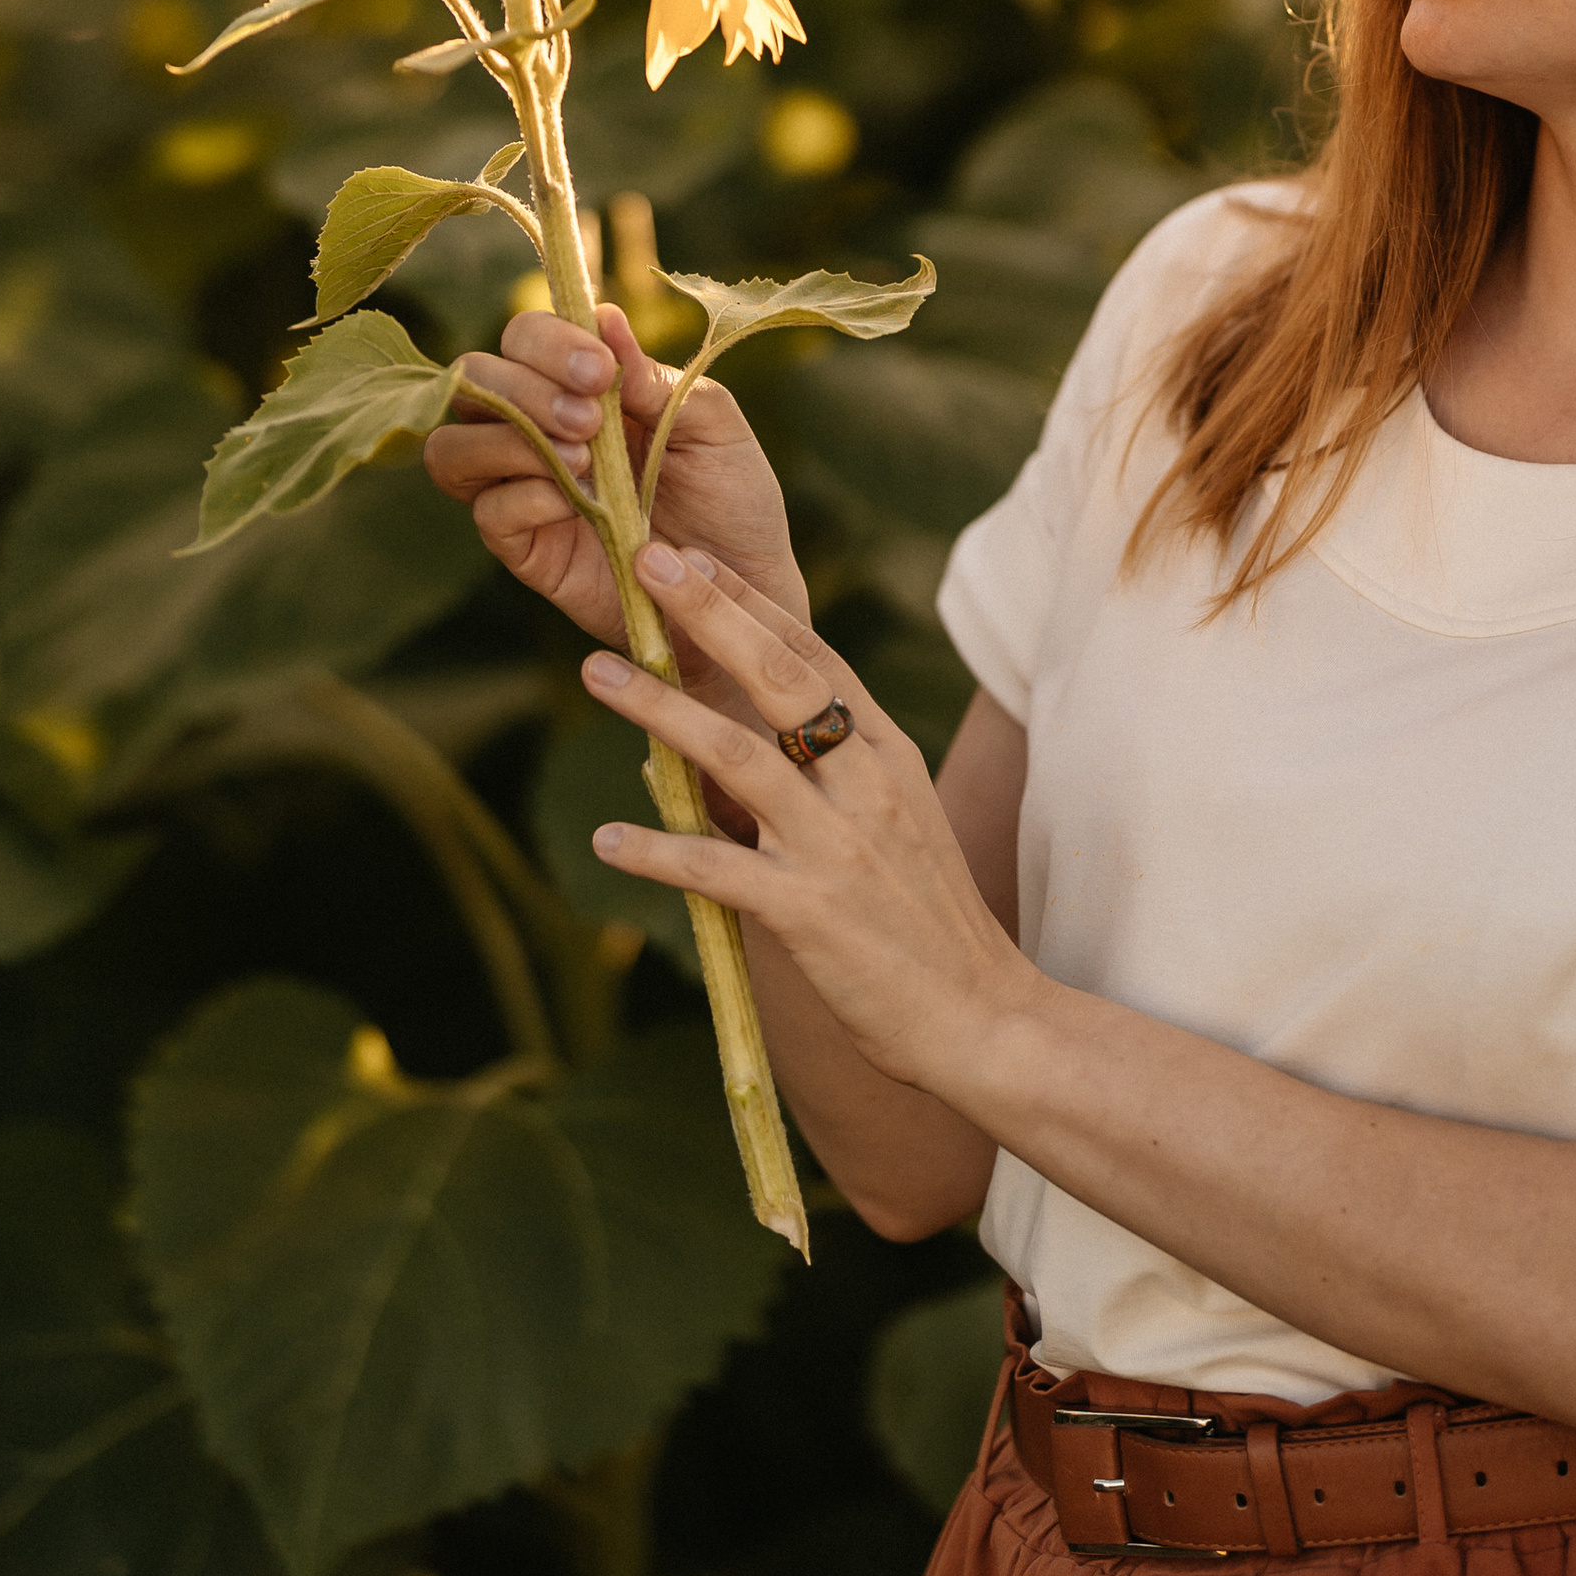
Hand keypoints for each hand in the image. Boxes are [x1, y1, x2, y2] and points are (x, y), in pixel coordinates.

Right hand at [422, 303, 807, 672]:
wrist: (743, 588)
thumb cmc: (731, 495)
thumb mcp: (712, 424)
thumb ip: (656, 378)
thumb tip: (606, 320)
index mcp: (582, 385)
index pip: (524, 337)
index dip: (547, 341)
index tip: (600, 370)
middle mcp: (538, 427)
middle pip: (473, 379)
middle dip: (524, 387)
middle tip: (591, 417)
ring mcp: (524, 488)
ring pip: (454, 446)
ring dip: (511, 439)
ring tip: (584, 460)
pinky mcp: (525, 548)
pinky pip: (488, 513)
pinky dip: (524, 498)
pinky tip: (577, 502)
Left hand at [580, 544, 1038, 1097]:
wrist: (979, 1017)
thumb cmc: (927, 921)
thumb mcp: (897, 821)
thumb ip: (837, 772)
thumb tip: (755, 731)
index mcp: (887, 754)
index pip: (812, 655)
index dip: (749, 602)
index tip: (694, 558)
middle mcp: (865, 784)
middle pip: (778, 678)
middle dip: (709, 614)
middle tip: (647, 563)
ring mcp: (836, 846)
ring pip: (736, 756)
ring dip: (659, 711)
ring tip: (596, 673)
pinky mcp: (808, 914)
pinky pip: (716, 870)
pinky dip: (657, 852)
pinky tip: (607, 840)